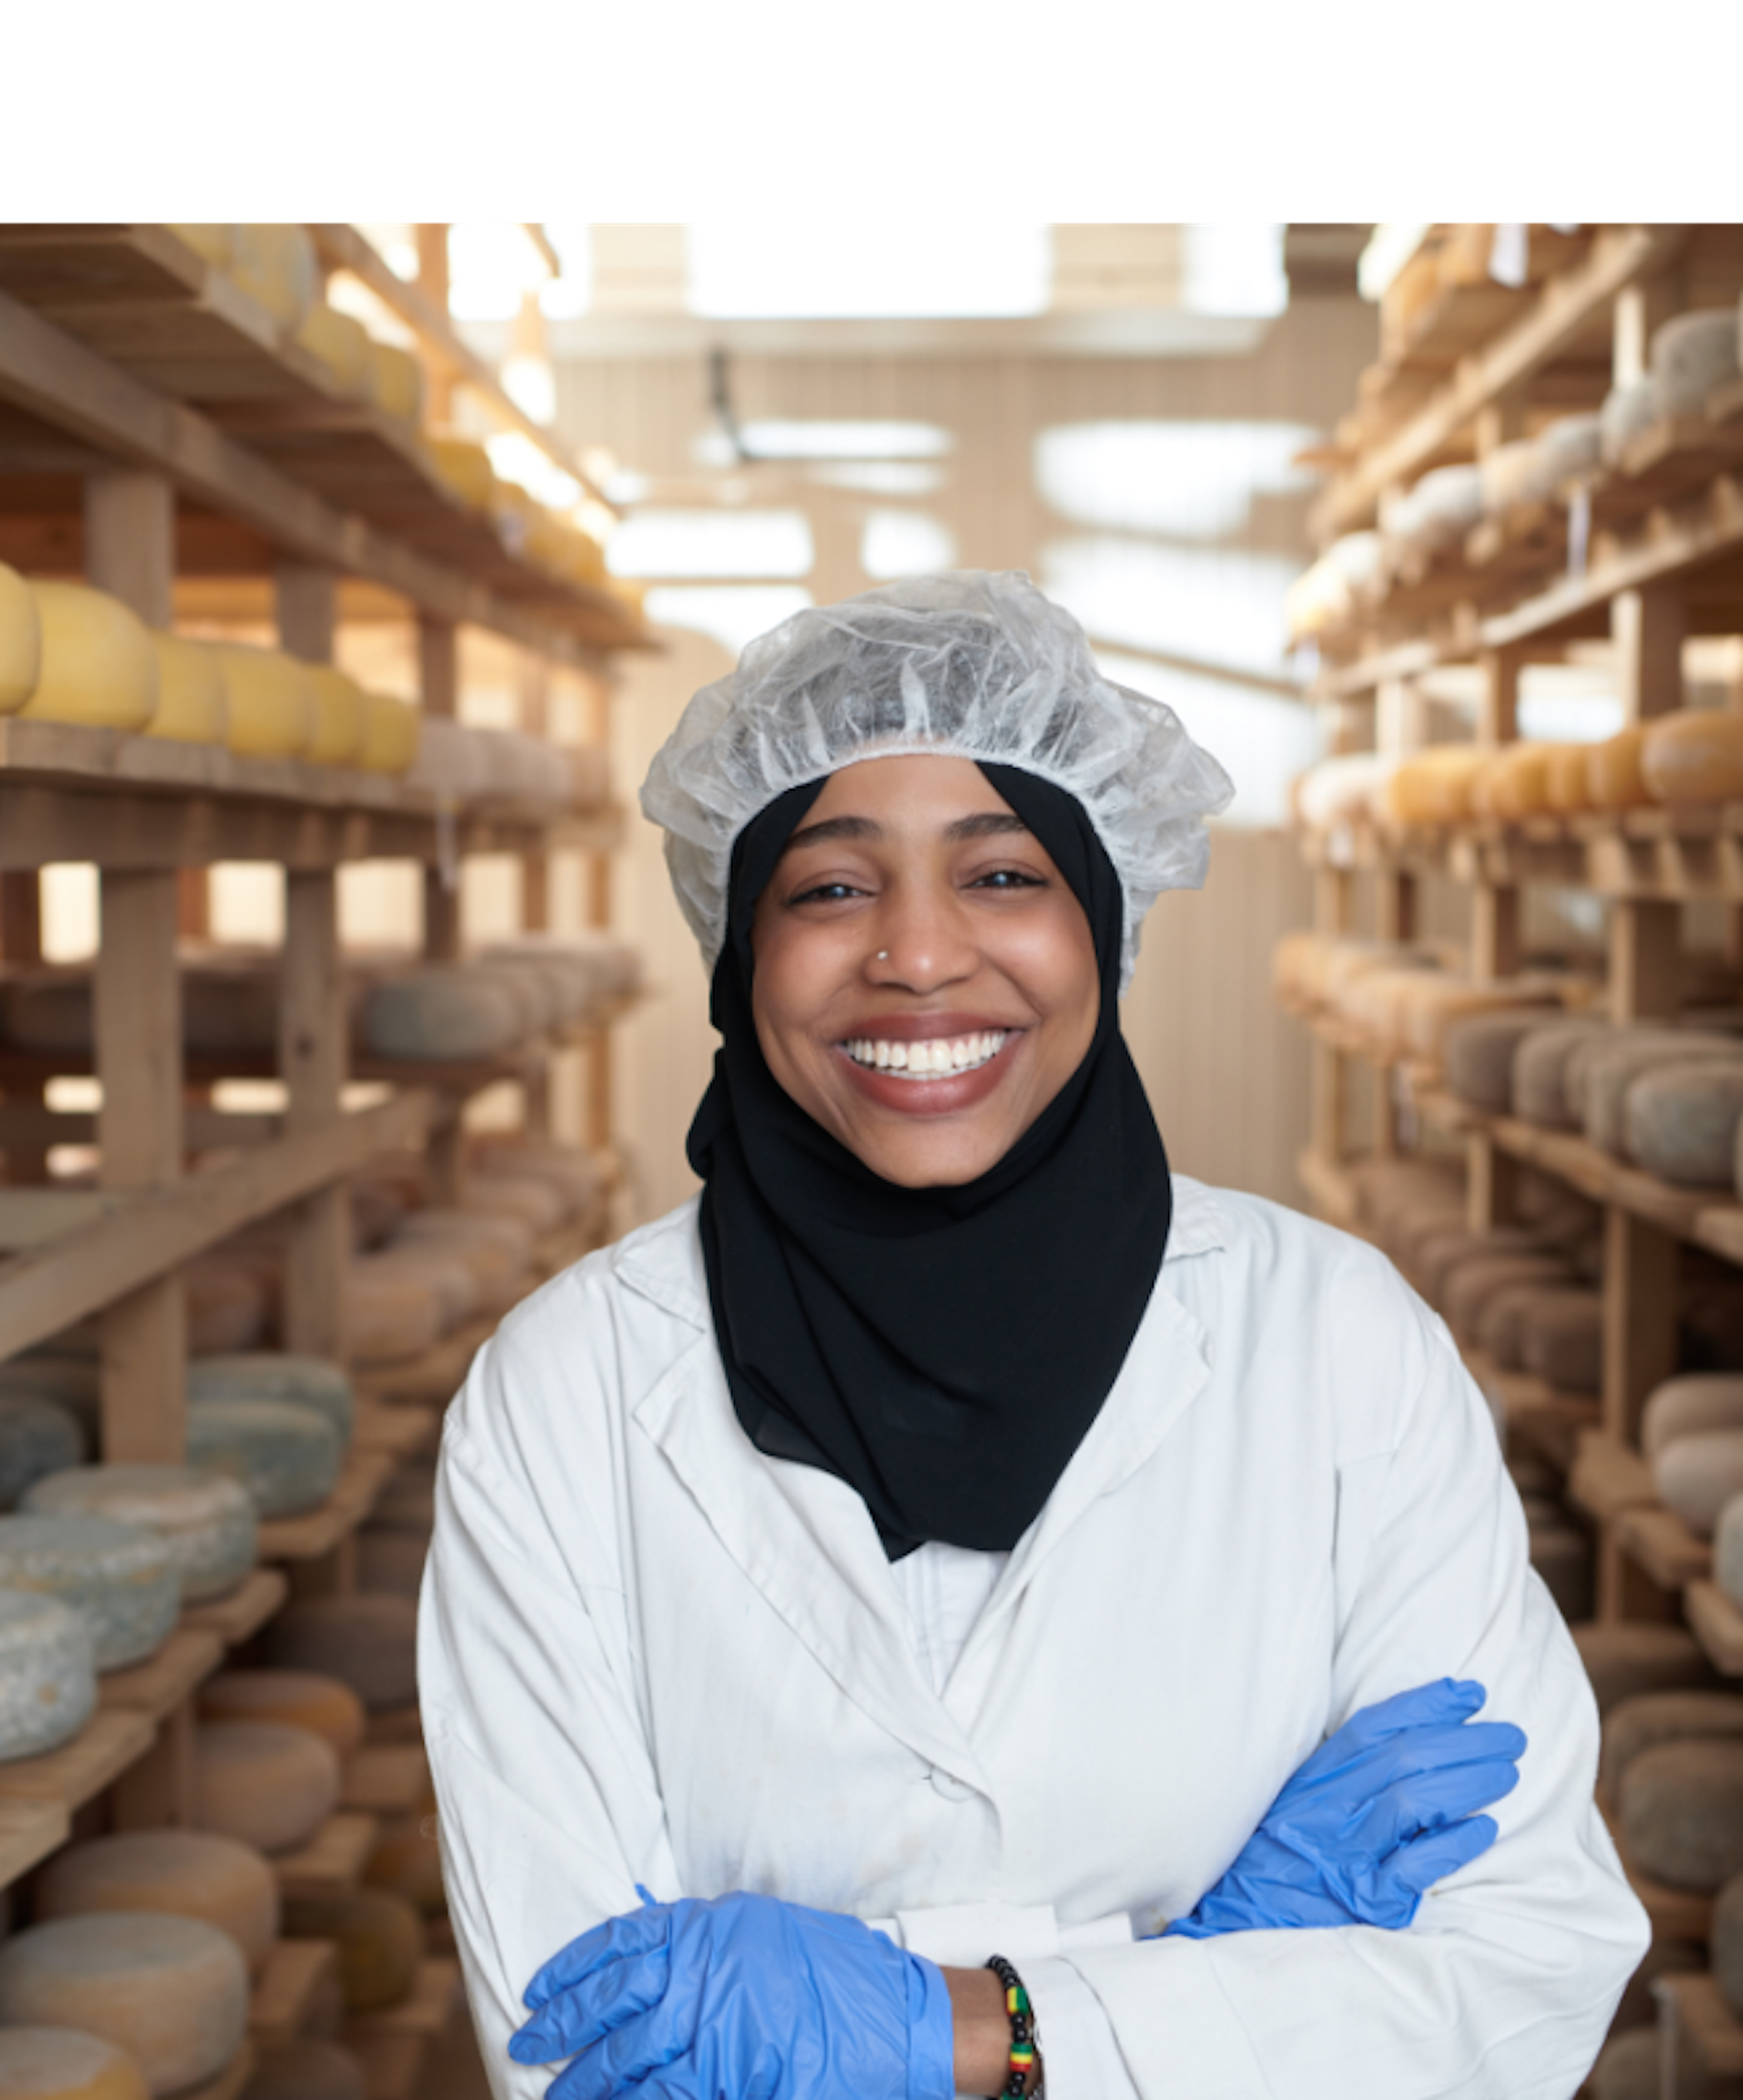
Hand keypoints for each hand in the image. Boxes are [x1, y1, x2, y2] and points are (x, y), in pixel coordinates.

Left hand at [511, 1889, 955, 2099]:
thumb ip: (703, 1943)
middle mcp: (704, 1971)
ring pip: (631, 2059)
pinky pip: (668, 2094)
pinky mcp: (734, 2074)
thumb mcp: (761, 1932)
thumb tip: (648, 1963)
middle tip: (527, 2046)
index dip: (572, 1968)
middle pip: (614, 2004)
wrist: (895, 2015)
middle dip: (563, 2029)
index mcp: (708, 1929)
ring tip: (557, 2093)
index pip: (620, 1943)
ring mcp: (717, 2025)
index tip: (536, 1990)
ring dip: (589, 2080)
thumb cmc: (831, 1970)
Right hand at [1166, 1678, 1524, 1937]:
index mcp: (1312, 1781)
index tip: (1471, 1693)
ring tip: (1507, 1774)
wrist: (1235, 1921)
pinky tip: (1482, 1829)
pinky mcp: (1361, 1901)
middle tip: (1511, 1737)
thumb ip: (1343, 1779)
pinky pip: (1412, 1866)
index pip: (1373, 1729)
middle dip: (1465, 1742)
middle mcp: (1326, 1809)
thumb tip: (1413, 1748)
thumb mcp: (1298, 1805)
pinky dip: (1451, 1844)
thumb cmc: (1274, 1861)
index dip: (1425, 1705)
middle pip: (1403, 1759)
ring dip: (1467, 1782)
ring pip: (1411, 1802)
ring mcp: (1343, 1854)